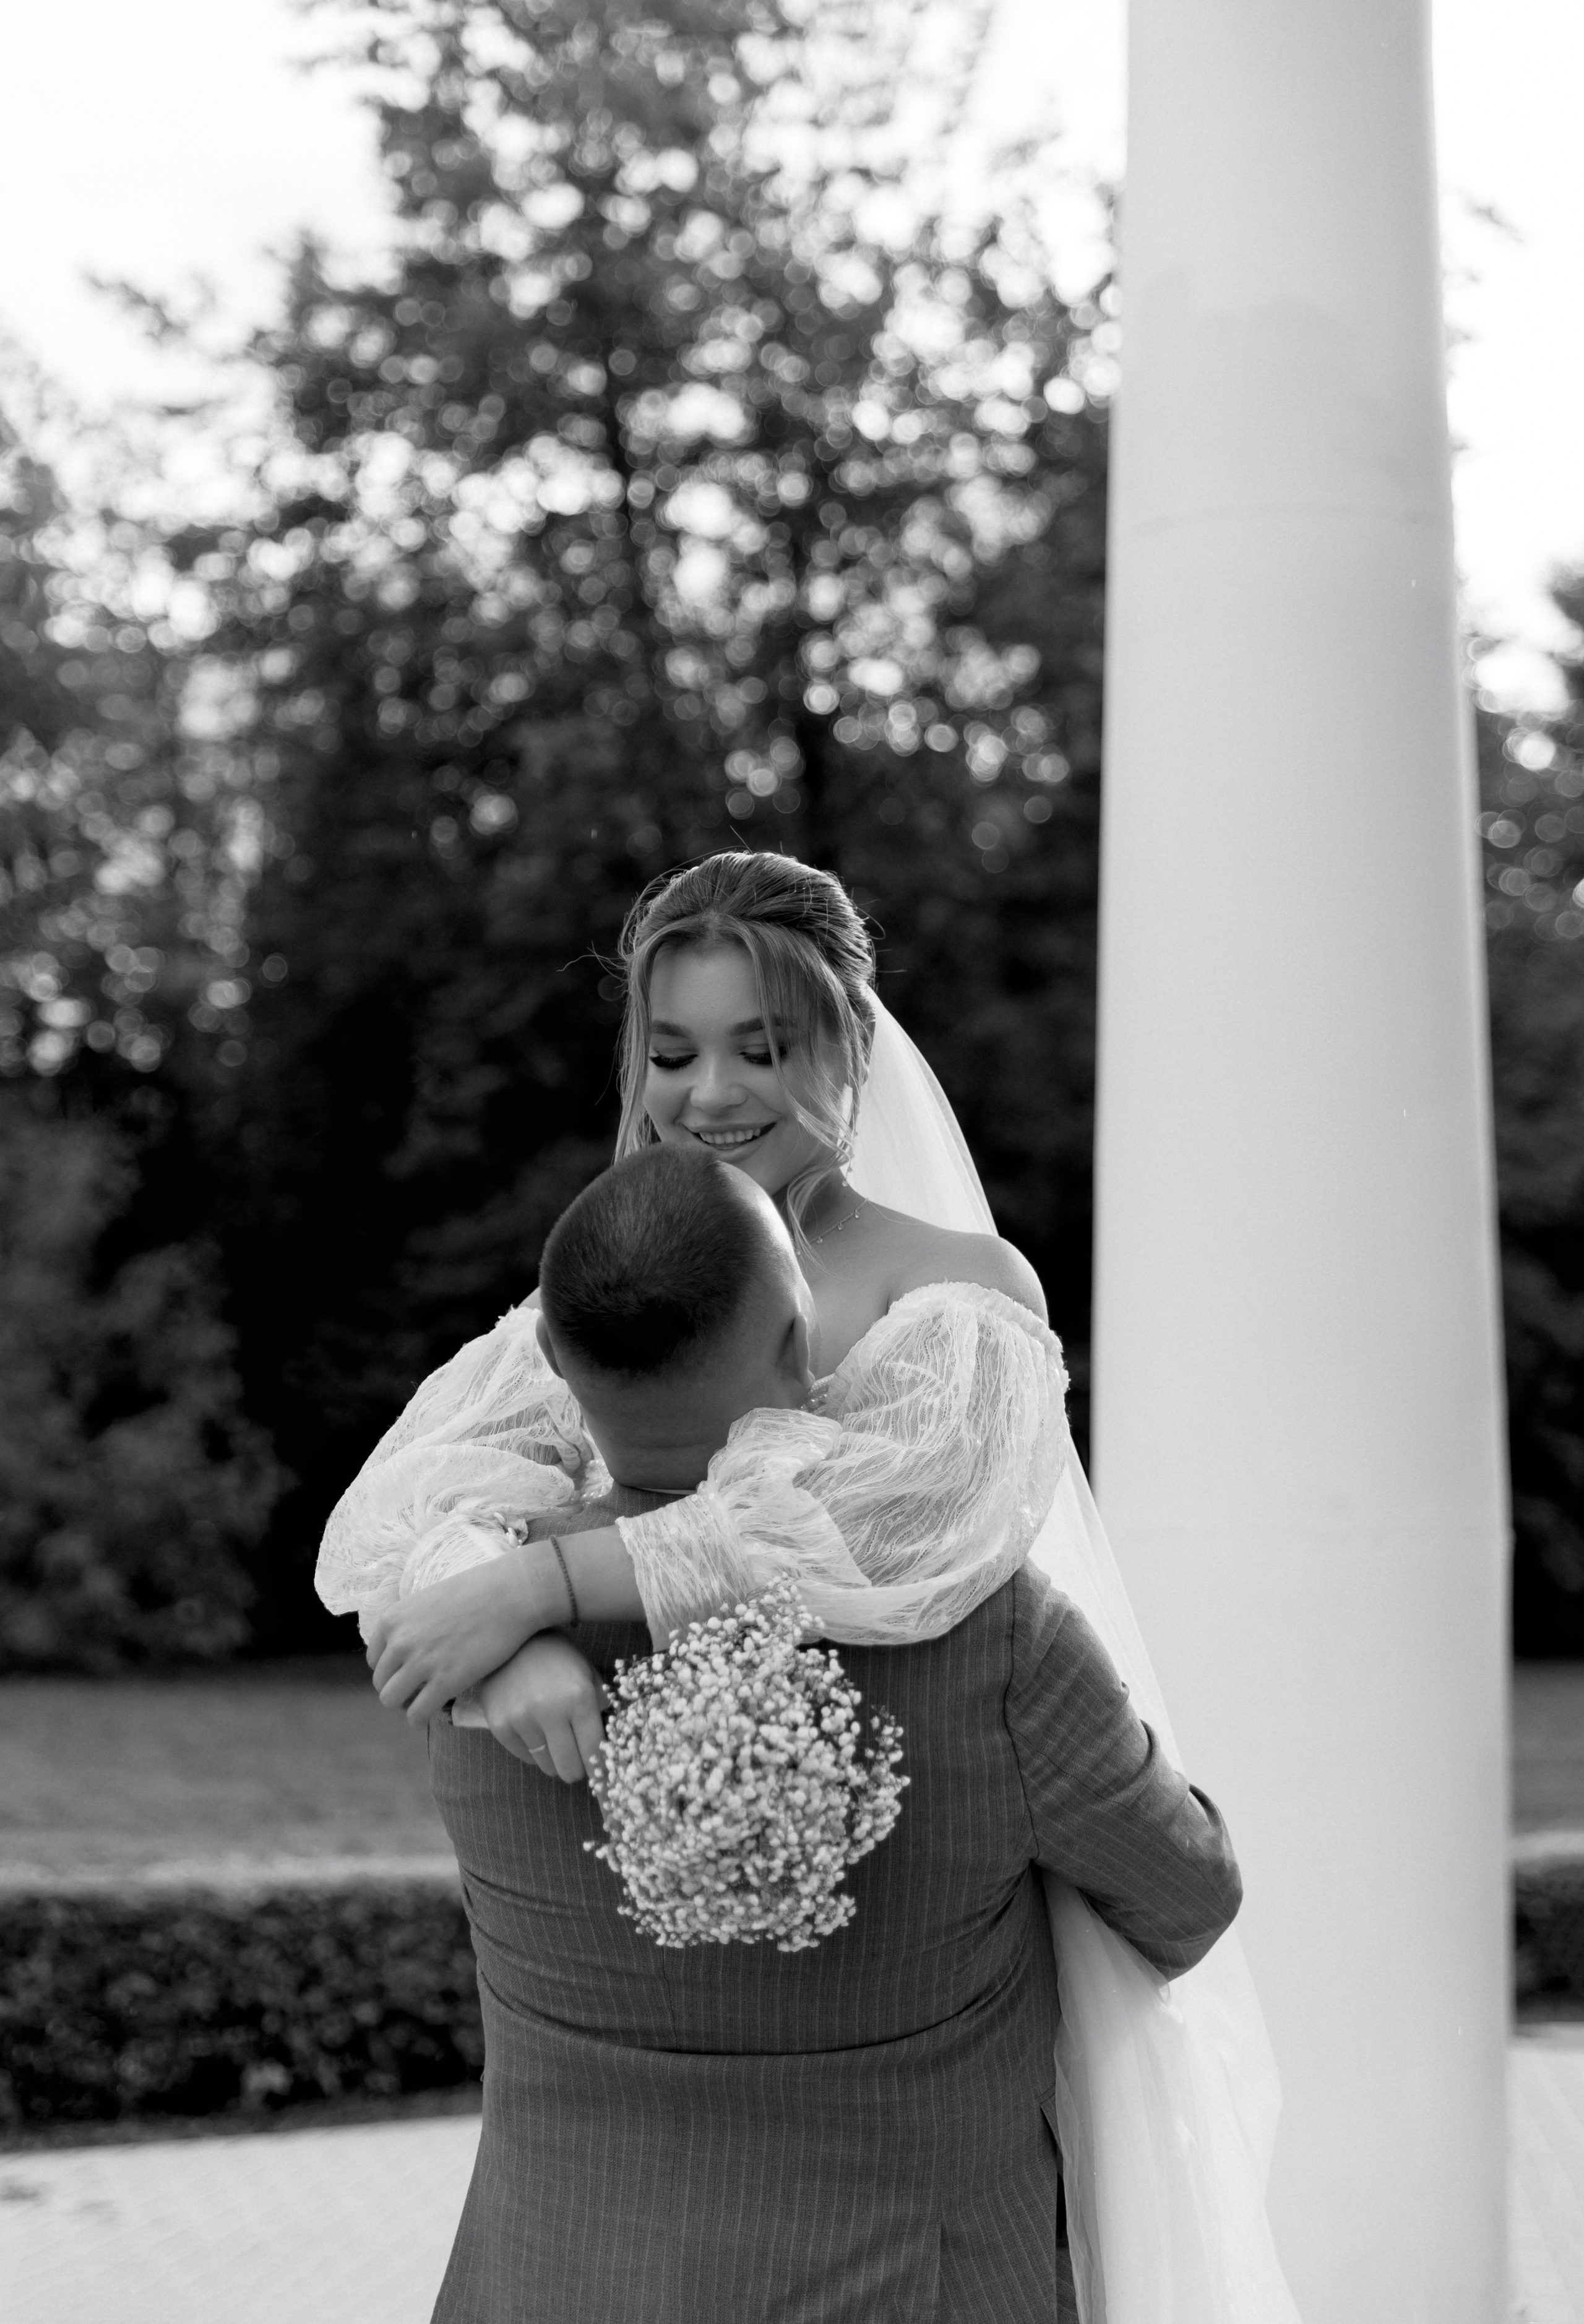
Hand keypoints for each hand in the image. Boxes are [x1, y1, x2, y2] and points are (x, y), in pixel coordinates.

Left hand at [366, 1548, 548, 1725]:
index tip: (408, 1673)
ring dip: (406, 1705)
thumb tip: (412, 1645)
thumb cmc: (478, 1590)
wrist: (509, 1594)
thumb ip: (413, 1623)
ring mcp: (421, 1663)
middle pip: (381, 1682)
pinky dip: (420, 1719)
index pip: (375, 1660)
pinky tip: (431, 1714)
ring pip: (391, 1700)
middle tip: (420, 1689)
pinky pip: (417, 1714)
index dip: (392, 1670)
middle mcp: (400, 1642)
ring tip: (424, 1701)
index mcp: (393, 1619)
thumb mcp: (430, 1600)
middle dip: (398, 1688)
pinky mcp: (445, 1682)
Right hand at [477, 1632, 608, 1782]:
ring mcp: (522, 1719)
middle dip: (576, 1770)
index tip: (601, 1777)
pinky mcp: (500, 1725)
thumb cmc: (557, 1656)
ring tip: (555, 1744)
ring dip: (554, 1760)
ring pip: (546, 1765)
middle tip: (577, 1766)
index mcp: (579, 1697)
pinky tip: (536, 1734)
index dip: (599, 1768)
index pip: (593, 1751)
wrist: (511, 1638)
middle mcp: (550, 1711)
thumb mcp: (587, 1672)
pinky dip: (533, 1752)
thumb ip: (600, 1705)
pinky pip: (524, 1756)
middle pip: (569, 1767)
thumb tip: (608, 1743)